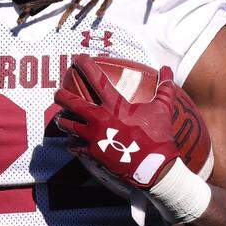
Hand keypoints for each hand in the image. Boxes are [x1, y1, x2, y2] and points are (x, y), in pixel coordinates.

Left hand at [54, 55, 182, 188]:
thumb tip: (167, 69)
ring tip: (61, 118)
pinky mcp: (93, 152)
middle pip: (71, 102)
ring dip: (63, 120)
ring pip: (68, 125)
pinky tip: (72, 142)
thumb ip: (164, 87)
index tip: (77, 59)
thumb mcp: (163, 108)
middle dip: (61, 95)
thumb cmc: (158, 135)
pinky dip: (72, 143)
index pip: (95, 78)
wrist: (154, 166)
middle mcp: (100, 118)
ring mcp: (94, 136)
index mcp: (115, 104)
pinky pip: (75, 146)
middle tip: (58, 92)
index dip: (84, 65)